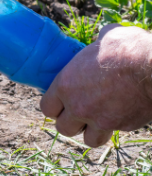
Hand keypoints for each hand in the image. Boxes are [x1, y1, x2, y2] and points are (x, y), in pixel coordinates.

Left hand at [40, 24, 151, 146]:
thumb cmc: (128, 49)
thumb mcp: (107, 37)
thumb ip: (98, 42)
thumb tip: (104, 36)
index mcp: (66, 85)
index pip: (47, 108)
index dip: (55, 107)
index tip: (63, 103)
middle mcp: (78, 106)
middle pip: (63, 128)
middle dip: (71, 122)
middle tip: (81, 113)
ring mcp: (99, 119)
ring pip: (88, 139)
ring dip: (92, 131)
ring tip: (100, 119)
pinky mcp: (121, 126)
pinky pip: (114, 133)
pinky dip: (116, 127)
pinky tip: (122, 114)